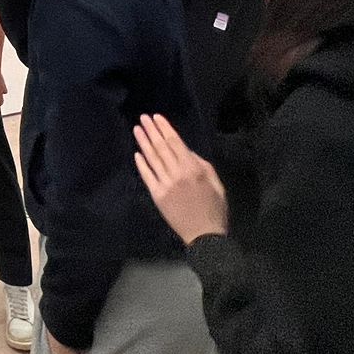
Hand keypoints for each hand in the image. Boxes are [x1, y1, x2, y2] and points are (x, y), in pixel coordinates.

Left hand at [134, 113, 228, 244]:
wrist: (205, 236)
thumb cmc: (215, 209)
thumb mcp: (216, 183)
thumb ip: (202, 164)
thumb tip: (186, 151)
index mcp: (193, 168)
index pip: (175, 142)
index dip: (164, 128)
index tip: (156, 117)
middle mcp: (177, 173)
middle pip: (161, 147)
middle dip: (151, 131)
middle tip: (143, 118)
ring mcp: (165, 185)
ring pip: (152, 159)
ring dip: (144, 142)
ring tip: (137, 129)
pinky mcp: (157, 196)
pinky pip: (147, 176)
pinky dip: (142, 164)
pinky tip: (137, 153)